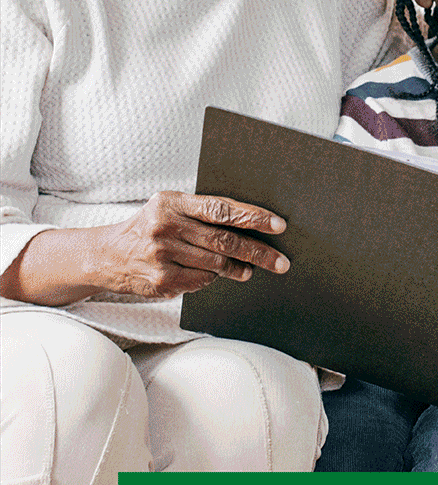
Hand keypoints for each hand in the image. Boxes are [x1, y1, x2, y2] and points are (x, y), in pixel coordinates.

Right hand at [98, 191, 289, 298]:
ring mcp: (162, 256)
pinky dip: (215, 278)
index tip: (278, 225)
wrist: (109, 256)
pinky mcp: (163, 281)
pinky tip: (219, 275)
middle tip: (281, 261)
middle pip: (223, 241)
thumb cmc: (149, 227)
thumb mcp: (168, 208)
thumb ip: (201, 212)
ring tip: (252, 269)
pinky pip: (202, 281)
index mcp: (170, 203)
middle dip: (257, 252)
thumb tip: (250, 224)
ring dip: (239, 268)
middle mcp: (165, 227)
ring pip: (216, 264)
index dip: (252, 217)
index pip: (220, 209)